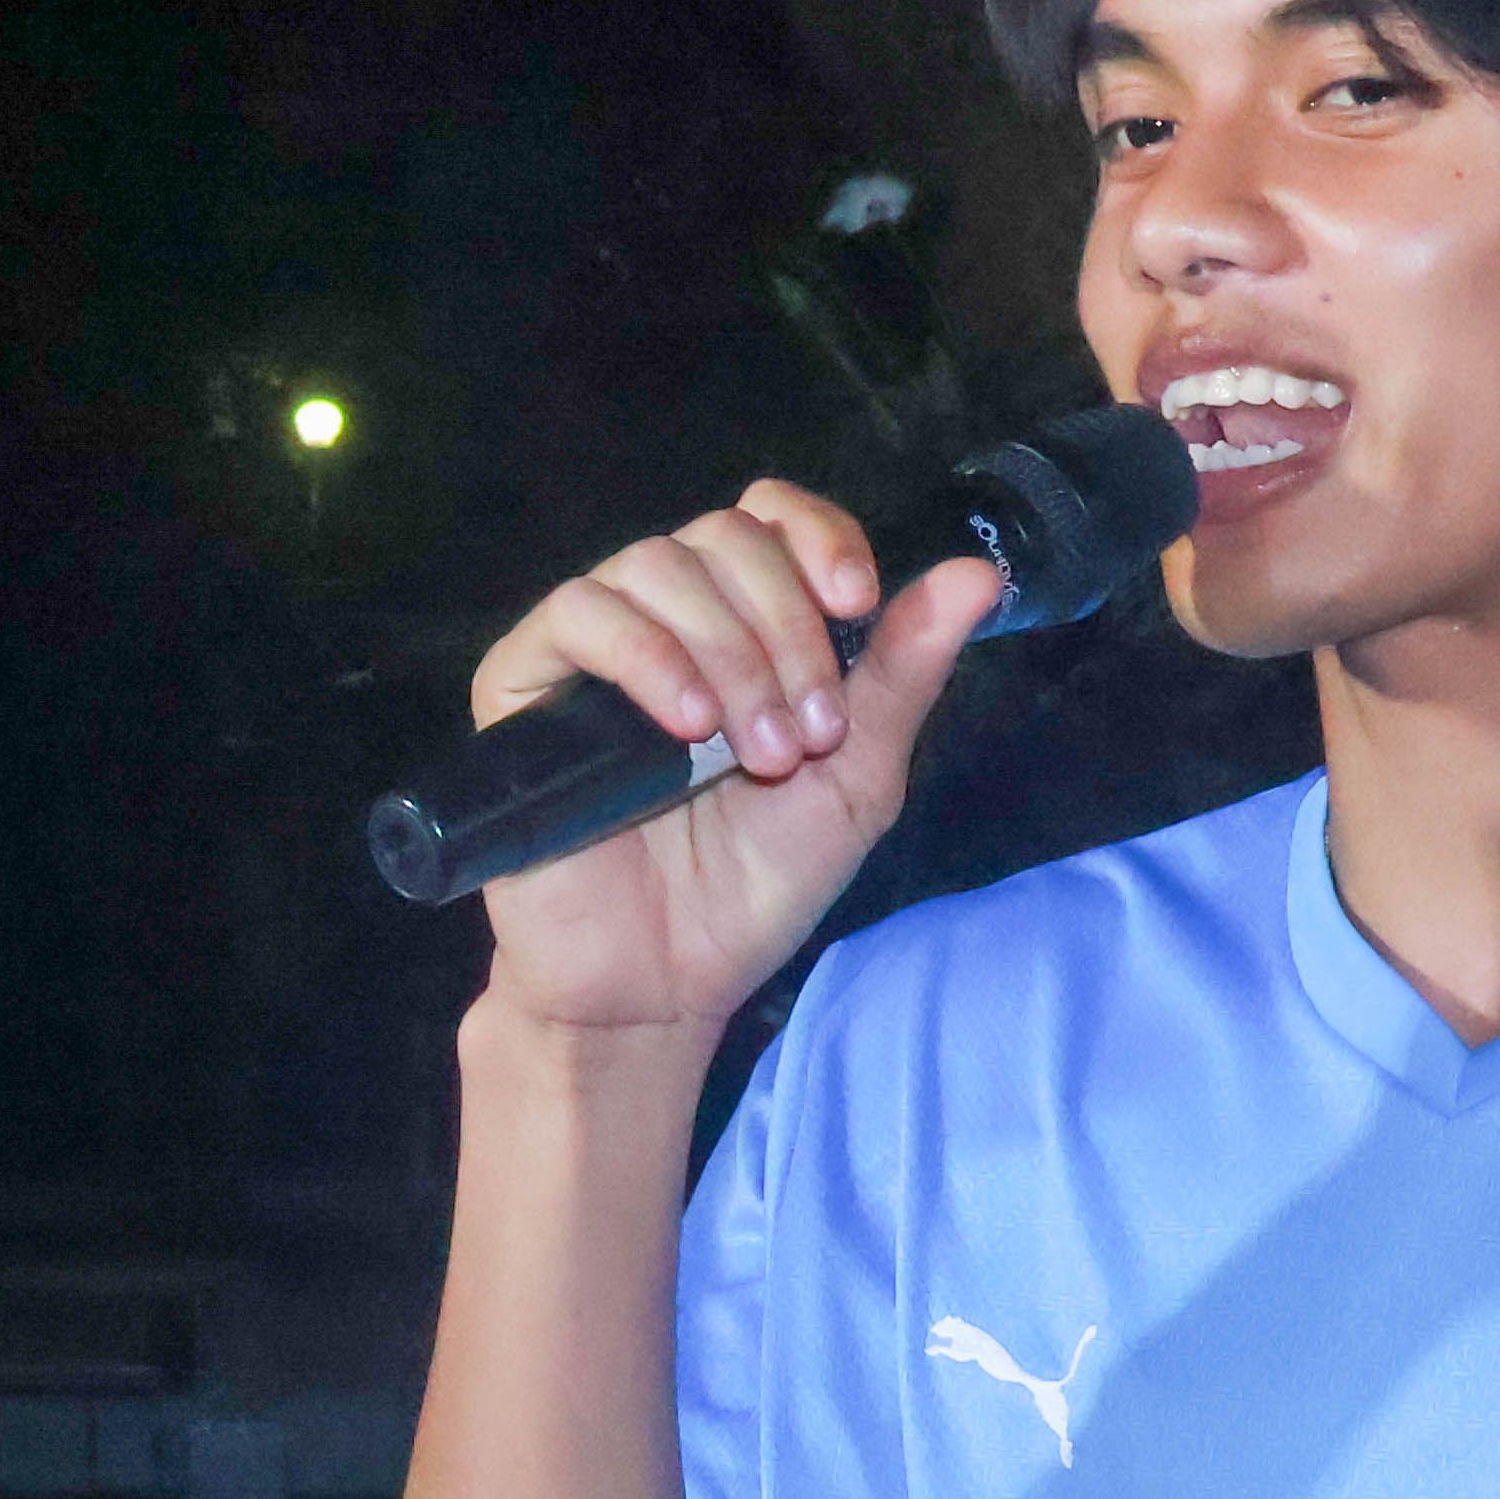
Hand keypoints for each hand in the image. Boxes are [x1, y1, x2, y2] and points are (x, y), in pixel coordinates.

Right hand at [460, 481, 1007, 1039]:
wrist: (663, 981)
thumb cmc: (755, 887)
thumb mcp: (856, 776)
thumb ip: (904, 674)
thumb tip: (977, 573)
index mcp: (744, 625)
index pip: (770, 517)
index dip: (817, 536)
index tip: (857, 601)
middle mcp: (666, 618)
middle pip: (724, 536)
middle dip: (785, 627)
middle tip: (806, 735)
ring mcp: (591, 645)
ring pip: (657, 565)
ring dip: (728, 649)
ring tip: (753, 751)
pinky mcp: (522, 681)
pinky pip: (578, 613)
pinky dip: (646, 654)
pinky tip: (686, 723)